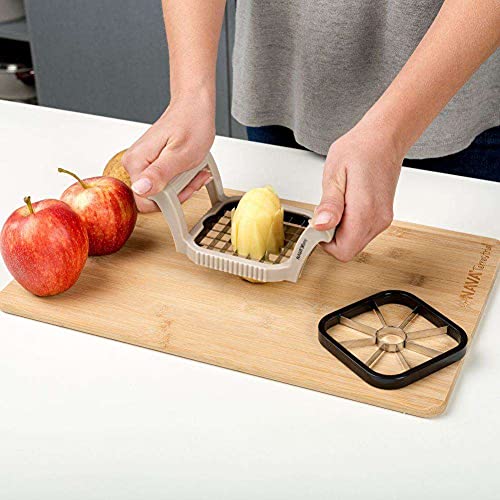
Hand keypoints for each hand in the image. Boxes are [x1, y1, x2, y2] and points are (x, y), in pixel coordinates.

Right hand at [122, 92, 215, 211]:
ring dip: (182, 184)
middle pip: (154, 197)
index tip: (183, 187)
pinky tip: (189, 167)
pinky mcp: (150, 162)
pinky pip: (165, 180)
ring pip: (162, 190)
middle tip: (192, 175)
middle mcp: (134, 163)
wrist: (193, 106)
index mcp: (136, 163)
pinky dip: (181, 177)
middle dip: (178, 191)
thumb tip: (141, 189)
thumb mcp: (181, 155)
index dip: (168, 201)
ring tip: (193, 168)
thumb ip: (160, 174)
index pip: (144, 202)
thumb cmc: (191, 124)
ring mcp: (142, 162)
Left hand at [312, 122, 401, 261]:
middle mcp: (378, 220)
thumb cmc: (360, 149)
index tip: (317, 225)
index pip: (343, 251)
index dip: (325, 243)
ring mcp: (383, 219)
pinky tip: (347, 203)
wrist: (385, 137)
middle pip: (349, 249)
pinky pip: (362, 231)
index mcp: (364, 212)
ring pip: (356, 241)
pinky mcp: (383, 215)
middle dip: (332, 237)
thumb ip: (329, 204)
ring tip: (338, 202)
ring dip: (341, 230)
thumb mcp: (334, 174)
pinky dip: (350, 224)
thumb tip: (320, 226)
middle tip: (325, 211)